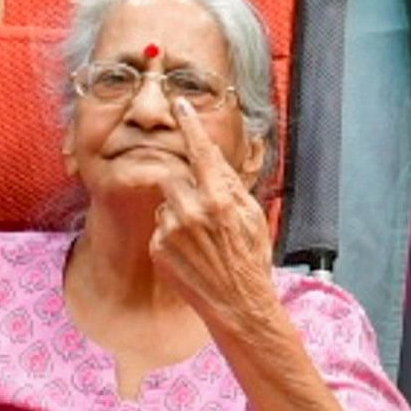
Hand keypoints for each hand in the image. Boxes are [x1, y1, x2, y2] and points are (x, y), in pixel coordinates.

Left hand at [151, 87, 283, 329]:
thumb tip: (212, 158)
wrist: (238, 305)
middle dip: (185, 186)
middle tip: (203, 207)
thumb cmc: (251, 260)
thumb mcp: (252, 216)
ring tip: (202, 239)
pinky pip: (161, 228)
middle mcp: (192, 210)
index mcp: (220, 198)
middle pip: (175, 176)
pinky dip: (173, 235)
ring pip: (167, 204)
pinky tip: (192, 253)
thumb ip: (229, 184)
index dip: (189, 124)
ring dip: (180, 213)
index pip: (200, 151)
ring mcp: (171, 230)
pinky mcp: (158, 248)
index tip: (178, 104)